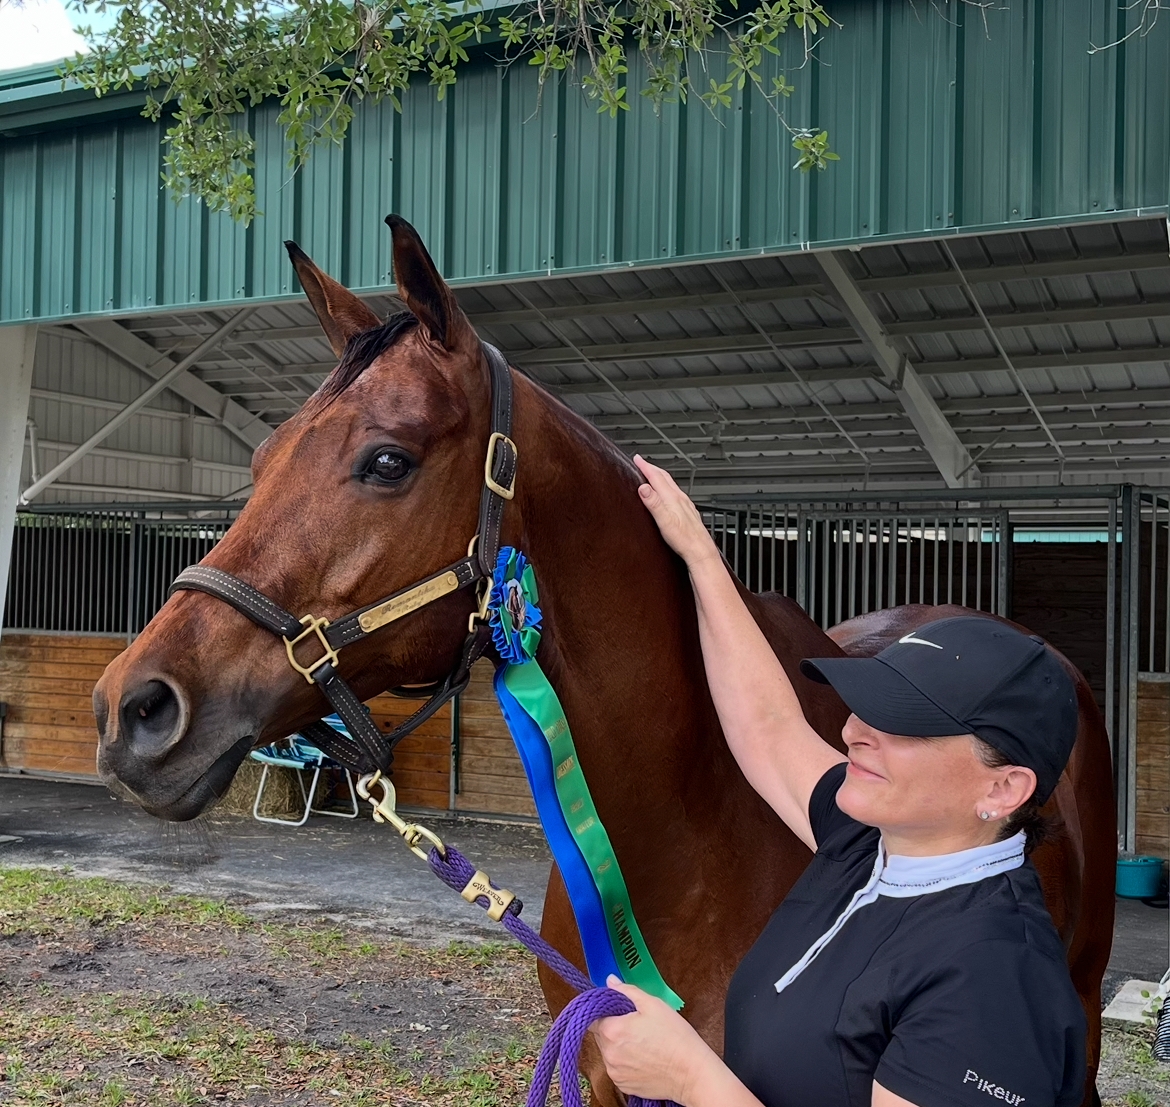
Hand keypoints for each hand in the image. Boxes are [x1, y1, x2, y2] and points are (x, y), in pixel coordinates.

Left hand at [591, 976, 714, 1103]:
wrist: (691, 1072)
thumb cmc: (674, 1036)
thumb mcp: (653, 1004)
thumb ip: (626, 991)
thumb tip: (610, 981)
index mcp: (612, 1031)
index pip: (593, 1017)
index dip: (605, 1012)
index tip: (618, 1011)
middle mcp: (609, 1054)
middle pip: (600, 1035)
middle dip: (613, 1028)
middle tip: (636, 1026)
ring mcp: (616, 1073)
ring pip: (608, 1053)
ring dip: (618, 1046)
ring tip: (642, 1043)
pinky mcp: (624, 1086)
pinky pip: (617, 1069)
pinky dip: (625, 1062)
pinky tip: (644, 1058)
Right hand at [633, 455, 719, 569]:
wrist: (700, 550)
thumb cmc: (684, 539)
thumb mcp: (664, 521)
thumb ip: (654, 503)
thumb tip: (643, 487)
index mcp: (673, 498)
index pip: (657, 477)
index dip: (645, 466)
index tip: (637, 459)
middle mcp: (680, 498)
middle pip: (664, 477)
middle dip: (652, 468)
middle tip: (642, 462)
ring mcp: (685, 504)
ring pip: (671, 484)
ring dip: (660, 477)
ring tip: (652, 474)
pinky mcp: (688, 511)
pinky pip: (676, 493)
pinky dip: (667, 487)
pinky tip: (667, 494)